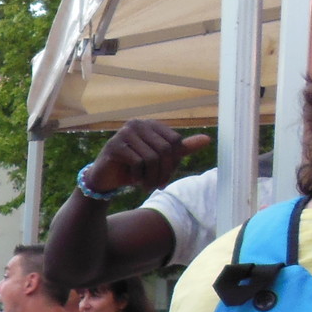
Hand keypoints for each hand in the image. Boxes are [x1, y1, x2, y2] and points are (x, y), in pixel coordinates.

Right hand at [82, 120, 211, 197]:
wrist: (104, 179)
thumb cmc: (133, 169)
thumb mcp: (159, 160)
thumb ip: (181, 149)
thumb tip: (207, 139)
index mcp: (150, 125)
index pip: (175, 141)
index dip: (174, 162)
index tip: (166, 177)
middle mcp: (137, 124)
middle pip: (165, 149)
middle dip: (165, 172)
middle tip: (159, 186)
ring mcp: (124, 133)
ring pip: (152, 158)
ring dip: (152, 177)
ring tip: (147, 187)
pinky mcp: (114, 146)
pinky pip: (137, 162)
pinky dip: (139, 176)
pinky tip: (135, 182)